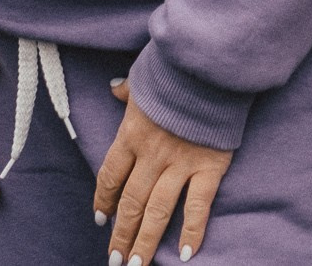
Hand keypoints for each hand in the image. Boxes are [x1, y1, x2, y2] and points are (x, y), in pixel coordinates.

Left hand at [97, 80, 233, 265]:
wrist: (211, 66)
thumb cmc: (175, 70)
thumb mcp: (144, 77)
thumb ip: (128, 90)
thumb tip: (114, 89)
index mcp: (131, 134)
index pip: (111, 176)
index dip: (104, 200)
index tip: (101, 219)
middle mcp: (151, 155)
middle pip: (130, 202)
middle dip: (121, 234)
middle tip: (115, 260)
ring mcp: (180, 164)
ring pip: (157, 211)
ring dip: (145, 241)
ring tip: (136, 265)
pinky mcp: (208, 167)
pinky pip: (197, 206)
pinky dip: (191, 232)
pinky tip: (185, 254)